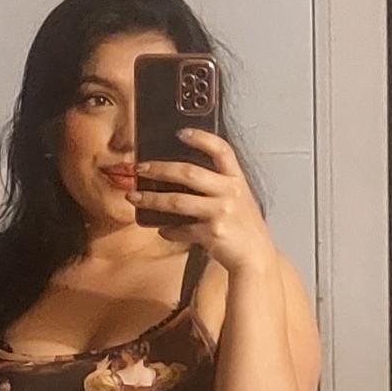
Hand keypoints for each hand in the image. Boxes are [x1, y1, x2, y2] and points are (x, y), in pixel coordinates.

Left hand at [128, 129, 275, 274]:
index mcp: (237, 180)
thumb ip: (218, 187)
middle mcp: (230, 193)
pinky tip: (161, 229)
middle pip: (188, 173)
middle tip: (140, 168)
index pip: (221, 150)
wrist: (257, 257)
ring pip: (177, 201)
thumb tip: (180, 179)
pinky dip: (168, 230)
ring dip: (151, 199)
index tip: (180, 132)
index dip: (201, 138)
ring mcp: (221, 213)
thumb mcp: (239, 200)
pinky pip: (182, 229)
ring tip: (134, 197)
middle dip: (159, 169)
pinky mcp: (212, 233)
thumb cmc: (245, 228)